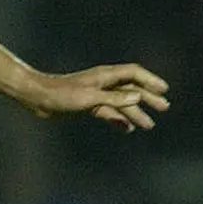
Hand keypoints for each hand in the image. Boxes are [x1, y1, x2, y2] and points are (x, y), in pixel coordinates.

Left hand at [27, 64, 169, 130]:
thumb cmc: (62, 94)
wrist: (38, 98)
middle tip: (164, 107)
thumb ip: (114, 98)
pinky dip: (118, 120)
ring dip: (135, 113)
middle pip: (131, 89)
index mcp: (105, 76)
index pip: (134, 74)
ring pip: (121, 103)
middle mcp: (103, 83)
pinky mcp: (87, 106)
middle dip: (148, 98)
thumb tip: (138, 96)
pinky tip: (126, 129)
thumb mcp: (90, 98)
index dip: (150, 80)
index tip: (164, 90)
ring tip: (149, 125)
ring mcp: (96, 95)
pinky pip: (108, 113)